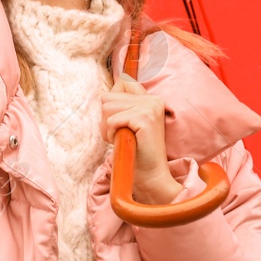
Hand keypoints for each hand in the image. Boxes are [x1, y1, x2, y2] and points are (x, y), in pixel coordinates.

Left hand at [101, 75, 182, 204]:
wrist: (151, 177)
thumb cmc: (137, 153)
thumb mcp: (129, 124)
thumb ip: (123, 105)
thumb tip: (108, 90)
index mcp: (151, 99)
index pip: (121, 83)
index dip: (112, 103)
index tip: (121, 121)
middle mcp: (153, 99)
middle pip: (108, 97)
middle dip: (107, 119)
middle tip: (121, 135)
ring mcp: (150, 108)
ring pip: (107, 107)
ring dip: (108, 128)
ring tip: (123, 139)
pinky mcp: (144, 118)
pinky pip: (112, 120)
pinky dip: (111, 134)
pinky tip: (124, 143)